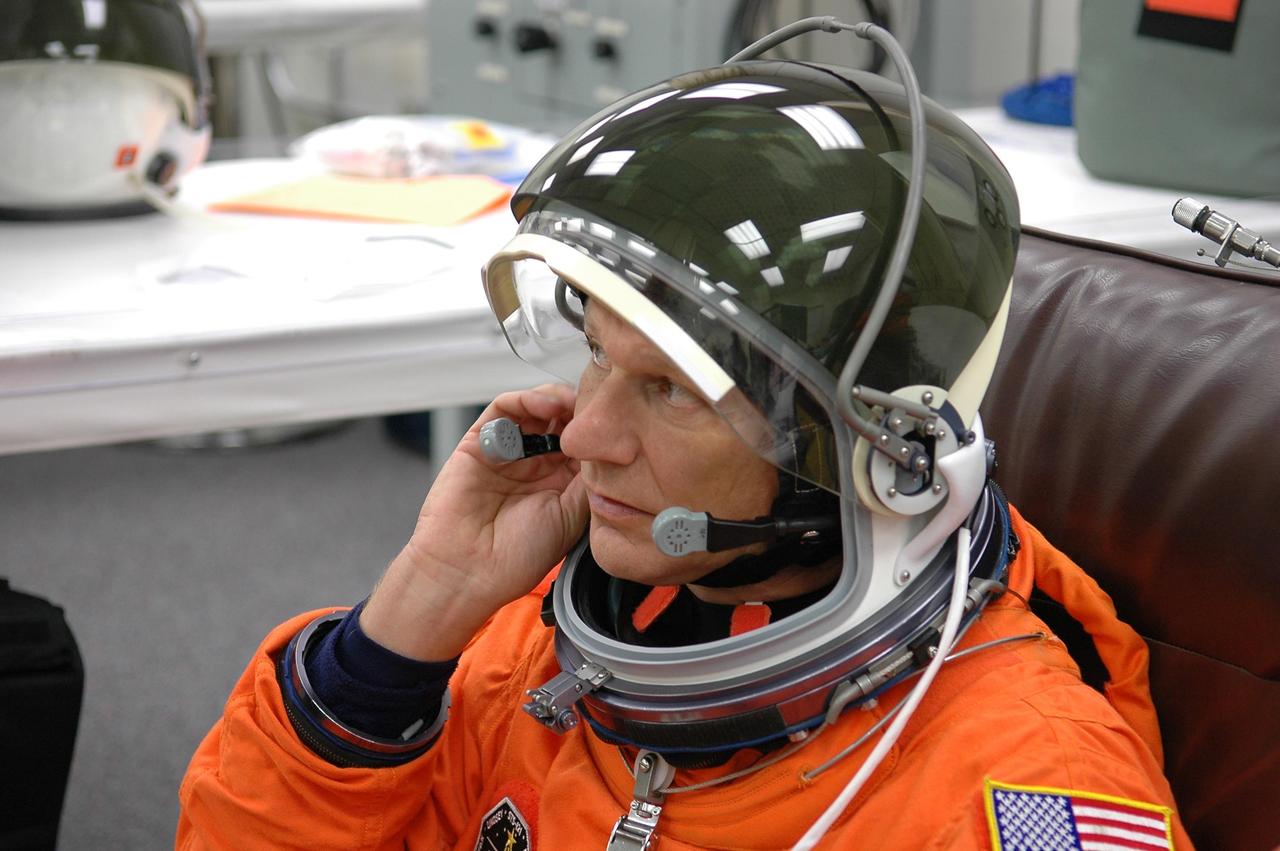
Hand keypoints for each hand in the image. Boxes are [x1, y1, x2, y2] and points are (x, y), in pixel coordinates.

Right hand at [360, 384, 587, 660]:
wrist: (469, 572)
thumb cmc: (517, 556)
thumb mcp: (572, 516)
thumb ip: (590, 479)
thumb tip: (612, 447)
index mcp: (561, 481)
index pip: (585, 441)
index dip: (600, 429)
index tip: (619, 421)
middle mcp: (536, 462)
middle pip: (563, 419)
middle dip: (581, 409)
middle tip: (598, 405)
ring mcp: (509, 449)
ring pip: (536, 407)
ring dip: (557, 398)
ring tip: (573, 402)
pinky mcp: (480, 440)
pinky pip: (504, 408)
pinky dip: (526, 399)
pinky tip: (547, 404)